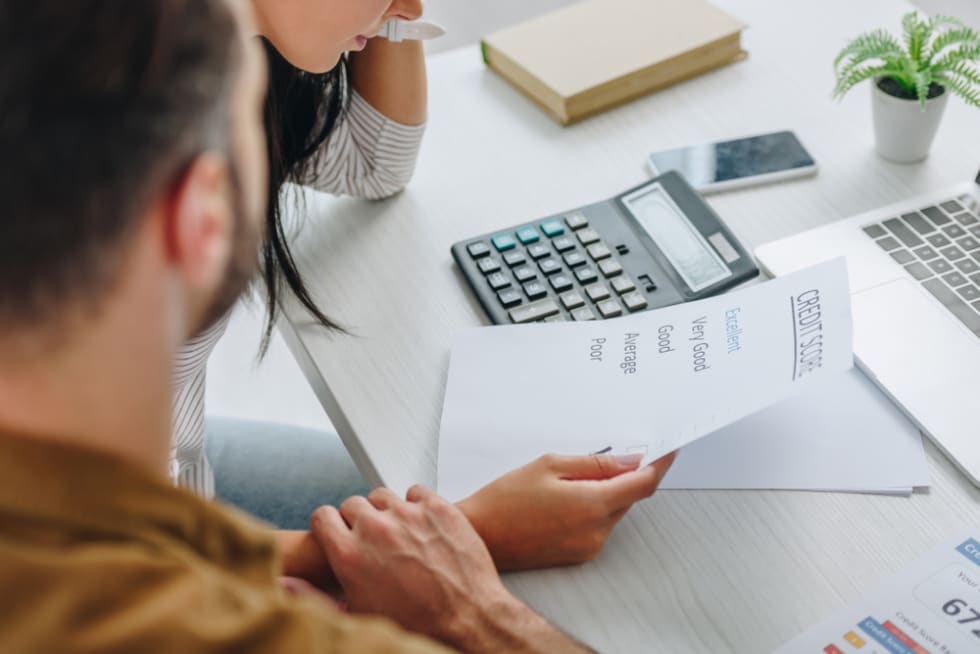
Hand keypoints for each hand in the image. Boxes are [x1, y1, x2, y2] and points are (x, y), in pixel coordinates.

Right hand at [310, 486, 592, 652]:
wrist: (467, 620)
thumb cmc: (414, 624)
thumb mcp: (357, 614)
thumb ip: (314, 595)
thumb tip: (281, 583)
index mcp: (348, 554)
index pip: (322, 516)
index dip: (331, 526)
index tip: (340, 533)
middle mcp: (374, 529)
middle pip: (353, 504)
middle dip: (359, 519)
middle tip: (374, 539)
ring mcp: (407, 514)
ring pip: (383, 495)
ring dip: (387, 510)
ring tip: (399, 533)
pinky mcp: (437, 506)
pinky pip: (415, 491)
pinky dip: (417, 505)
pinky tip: (422, 526)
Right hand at [456, 451, 677, 570]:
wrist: (481, 535)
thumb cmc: (507, 498)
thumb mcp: (550, 465)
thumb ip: (596, 463)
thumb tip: (631, 460)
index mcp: (593, 504)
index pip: (644, 483)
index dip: (661, 464)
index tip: (669, 450)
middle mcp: (597, 530)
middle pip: (629, 497)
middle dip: (626, 476)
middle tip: (608, 456)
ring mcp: (589, 546)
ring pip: (614, 510)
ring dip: (606, 492)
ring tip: (568, 480)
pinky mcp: (579, 555)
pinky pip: (599, 525)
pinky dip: (593, 507)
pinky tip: (564, 499)